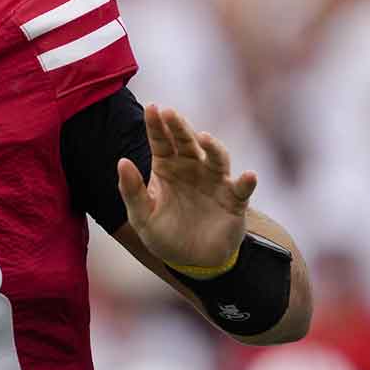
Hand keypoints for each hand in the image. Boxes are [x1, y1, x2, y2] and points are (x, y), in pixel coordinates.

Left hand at [116, 104, 256, 270]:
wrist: (191, 261)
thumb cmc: (164, 235)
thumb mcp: (142, 216)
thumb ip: (132, 190)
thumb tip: (122, 161)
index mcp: (167, 167)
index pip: (161, 140)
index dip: (156, 124)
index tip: (152, 107)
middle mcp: (192, 167)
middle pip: (187, 141)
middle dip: (179, 126)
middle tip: (170, 113)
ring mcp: (215, 181)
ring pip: (217, 157)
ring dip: (213, 147)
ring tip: (204, 138)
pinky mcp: (234, 200)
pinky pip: (242, 188)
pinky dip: (246, 182)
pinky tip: (248, 176)